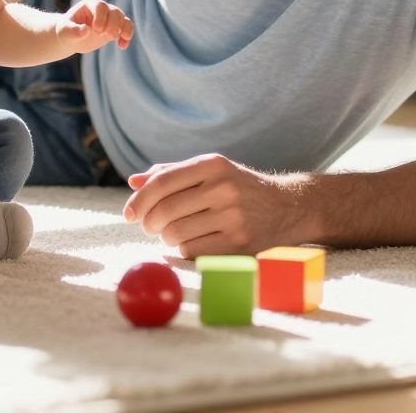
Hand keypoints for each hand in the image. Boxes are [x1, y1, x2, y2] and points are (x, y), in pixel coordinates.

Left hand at [57, 0, 133, 52]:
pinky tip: (122, 46)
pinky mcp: (115, 28)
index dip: (101, 18)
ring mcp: (110, 18)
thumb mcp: (65, 31)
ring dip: (123, 29)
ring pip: (123, 19)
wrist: (72, 37)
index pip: (100, 6)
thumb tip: (85, 30)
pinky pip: (126, 28)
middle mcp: (102, 9)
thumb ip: (73, 30)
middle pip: (114, 12)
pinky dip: (127, 36)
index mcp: (90, 4)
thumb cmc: (66, 31)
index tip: (96, 31)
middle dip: (113, 25)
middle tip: (107, 37)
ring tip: (116, 40)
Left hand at [121, 154, 310, 257]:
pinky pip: (192, 251)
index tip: (127, 213)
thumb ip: (171, 174)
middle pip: (165, 210)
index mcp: (213, 164)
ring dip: (166, 237)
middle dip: (149, 222)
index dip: (139, 200)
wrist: (288, 207)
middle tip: (149, 226)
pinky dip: (184, 249)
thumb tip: (133, 182)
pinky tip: (192, 241)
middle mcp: (223, 187)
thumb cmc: (238, 187)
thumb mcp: (210, 172)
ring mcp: (233, 217)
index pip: (163, 182)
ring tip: (173, 232)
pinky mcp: (238, 243)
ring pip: (176, 233)